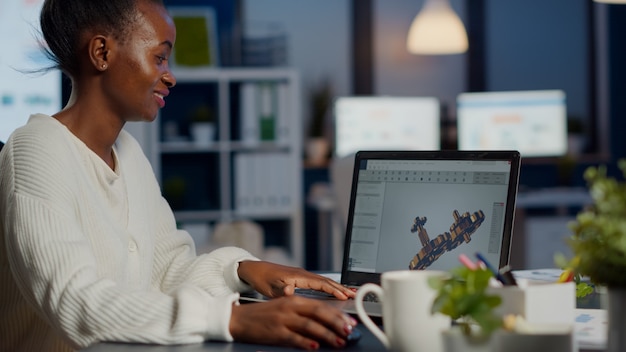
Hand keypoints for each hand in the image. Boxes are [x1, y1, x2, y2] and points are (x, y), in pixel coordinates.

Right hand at [230, 296, 357, 348]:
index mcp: (294, 300)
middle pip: (319, 314)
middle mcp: (290, 307)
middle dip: (337, 323)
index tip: (350, 321)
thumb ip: (304, 313)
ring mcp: (283, 320)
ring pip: (310, 326)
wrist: (239, 318)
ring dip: (327, 335)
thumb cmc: (264, 315)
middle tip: (349, 331)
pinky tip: (315, 346)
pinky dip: (306, 342)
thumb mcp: (285, 308)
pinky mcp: (275, 332)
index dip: (337, 314)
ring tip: (339, 342)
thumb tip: (325, 323)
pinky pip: (294, 337)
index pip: (321, 305)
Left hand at [237, 261, 354, 298]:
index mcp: (299, 276)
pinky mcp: (300, 277)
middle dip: (341, 288)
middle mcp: (303, 274)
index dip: (334, 290)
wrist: (254, 269)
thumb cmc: (261, 279)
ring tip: (349, 293)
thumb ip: (282, 291)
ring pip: (324, 281)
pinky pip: (319, 282)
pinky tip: (333, 290)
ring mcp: (302, 275)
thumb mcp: (270, 288)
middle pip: (327, 281)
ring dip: (337, 287)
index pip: (321, 283)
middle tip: (354, 295)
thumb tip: (291, 290)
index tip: (345, 296)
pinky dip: (329, 286)